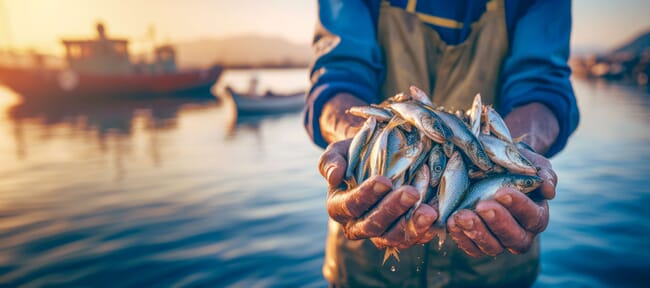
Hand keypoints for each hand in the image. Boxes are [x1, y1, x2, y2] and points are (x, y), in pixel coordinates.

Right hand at [319, 139, 439, 248]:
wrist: (374, 159)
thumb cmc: (354, 154)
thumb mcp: (338, 151)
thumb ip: (331, 161)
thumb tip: (334, 177)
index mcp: (338, 207)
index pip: (350, 206)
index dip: (366, 196)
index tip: (384, 181)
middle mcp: (356, 225)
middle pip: (372, 226)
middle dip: (392, 210)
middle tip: (411, 193)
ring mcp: (378, 233)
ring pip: (392, 238)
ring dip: (411, 227)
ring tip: (429, 211)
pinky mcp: (398, 234)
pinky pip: (410, 239)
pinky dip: (423, 232)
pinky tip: (435, 220)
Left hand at [447, 148, 556, 256]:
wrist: (488, 165)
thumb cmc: (512, 164)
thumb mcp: (529, 161)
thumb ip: (542, 172)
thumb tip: (548, 190)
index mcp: (536, 215)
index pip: (534, 217)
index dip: (520, 207)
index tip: (502, 192)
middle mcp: (520, 233)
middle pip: (515, 239)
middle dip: (498, 222)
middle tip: (482, 206)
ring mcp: (498, 240)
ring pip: (492, 247)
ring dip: (476, 232)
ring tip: (461, 215)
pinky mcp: (477, 243)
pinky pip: (472, 248)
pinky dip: (461, 237)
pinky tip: (451, 221)